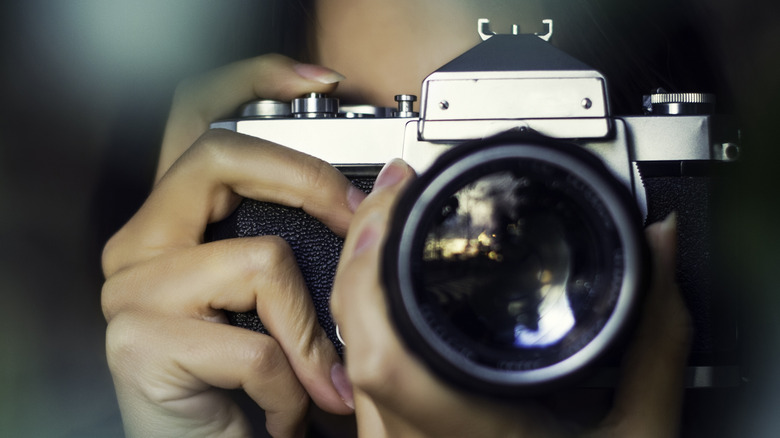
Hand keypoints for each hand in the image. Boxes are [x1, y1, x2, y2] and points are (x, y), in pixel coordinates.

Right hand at [102, 55, 358, 437]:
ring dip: (308, 336)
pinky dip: (289, 388)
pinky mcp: (138, 343)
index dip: (251, 81)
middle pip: (218, 157)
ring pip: (261, 262)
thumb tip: (381, 188)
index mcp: (177, 222)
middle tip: (351, 223)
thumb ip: (313, 238)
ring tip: (311, 379)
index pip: (196, 119)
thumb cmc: (254, 383)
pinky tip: (276, 409)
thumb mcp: (286, 298)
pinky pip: (254, 346)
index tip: (322, 82)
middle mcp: (141, 245)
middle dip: (306, 183)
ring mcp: (131, 291)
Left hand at [330, 159, 691, 437]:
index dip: (374, 267)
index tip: (395, 203)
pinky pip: (360, 372)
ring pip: (348, 353)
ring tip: (390, 226)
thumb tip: (658, 253)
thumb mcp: (638, 436)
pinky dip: (368, 316)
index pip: (384, 350)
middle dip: (366, 247)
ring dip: (361, 279)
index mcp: (464, 436)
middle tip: (395, 193)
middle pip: (352, 335)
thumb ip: (654, 342)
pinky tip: (389, 291)